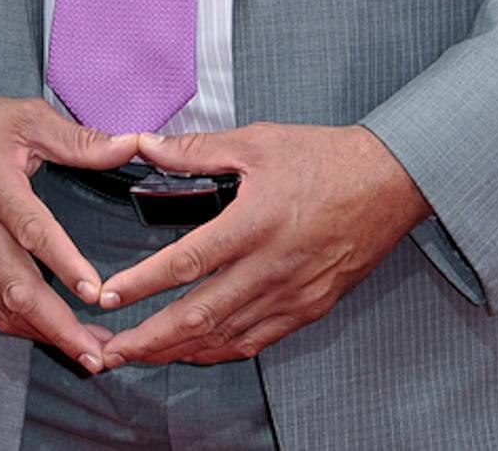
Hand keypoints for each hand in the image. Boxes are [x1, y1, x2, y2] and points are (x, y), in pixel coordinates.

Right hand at [0, 93, 138, 370]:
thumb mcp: (29, 117)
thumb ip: (80, 140)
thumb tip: (130, 146)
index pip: (31, 230)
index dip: (63, 263)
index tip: (93, 293)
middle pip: (17, 286)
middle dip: (59, 324)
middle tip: (97, 351)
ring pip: (4, 306)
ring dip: (46, 332)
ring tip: (88, 351)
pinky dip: (23, 326)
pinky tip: (53, 335)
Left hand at [94, 123, 428, 366]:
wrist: (390, 182)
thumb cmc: (327, 158)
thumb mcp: (258, 141)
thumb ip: (197, 150)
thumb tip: (146, 145)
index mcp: (255, 222)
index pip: (186, 262)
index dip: (141, 284)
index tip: (107, 297)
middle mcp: (272, 267)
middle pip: (199, 315)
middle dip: (148, 339)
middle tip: (109, 351)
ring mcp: (293, 294)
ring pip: (225, 337)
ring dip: (178, 351)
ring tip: (141, 356)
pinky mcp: (310, 308)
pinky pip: (257, 341)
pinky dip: (220, 351)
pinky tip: (195, 351)